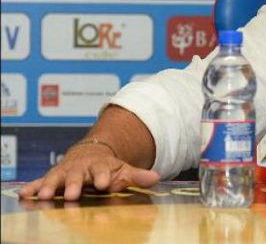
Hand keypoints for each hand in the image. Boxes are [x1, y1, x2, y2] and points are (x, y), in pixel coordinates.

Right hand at [18, 143, 159, 200]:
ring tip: (47, 195)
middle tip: (74, 193)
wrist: (90, 153)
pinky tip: (25, 193)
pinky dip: (33, 187)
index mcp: (100, 166)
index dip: (104, 177)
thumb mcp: (123, 169)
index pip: (103, 171)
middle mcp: (81, 168)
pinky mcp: (52, 177)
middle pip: (78, 176)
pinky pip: (41, 182)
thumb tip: (156, 177)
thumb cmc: (107, 167)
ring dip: (51, 186)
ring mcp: (65, 172)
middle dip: (75, 184)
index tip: (106, 183)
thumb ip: (137, 175)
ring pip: (57, 178)